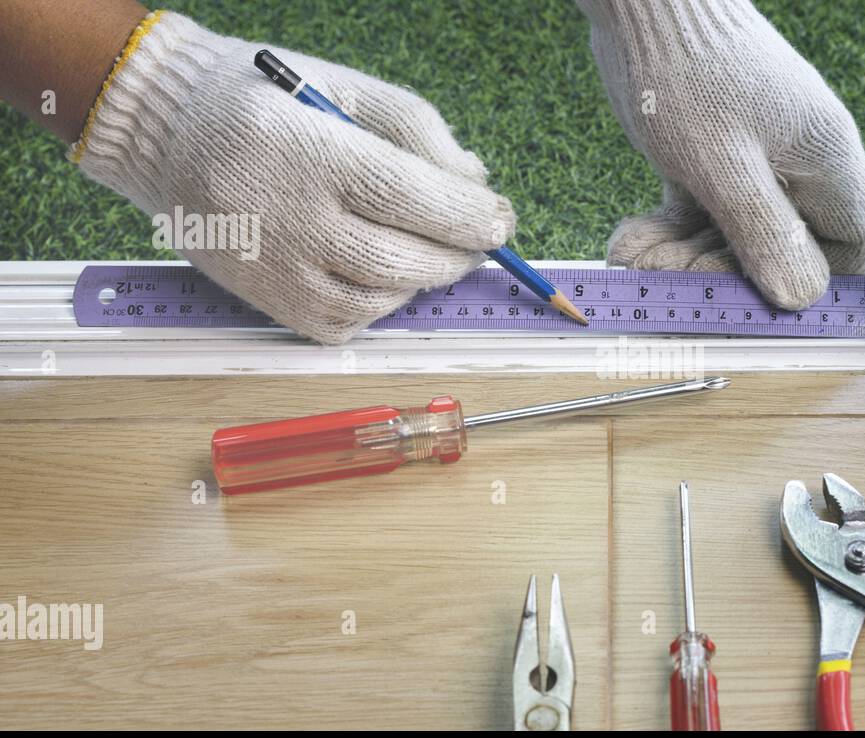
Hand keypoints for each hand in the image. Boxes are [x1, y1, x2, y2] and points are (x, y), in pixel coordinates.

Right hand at [75, 12, 513, 343]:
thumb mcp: (344, 87)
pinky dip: (379, 304)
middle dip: (456, 254)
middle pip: (400, 259)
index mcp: (306, 150)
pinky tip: (377, 272)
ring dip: (420, 280)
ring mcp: (271, 269)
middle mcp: (284, 216)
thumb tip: (476, 184)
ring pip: (379, 299)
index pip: (407, 196)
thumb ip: (418, 130)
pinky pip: (345, 323)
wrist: (164, 132)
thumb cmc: (267, 102)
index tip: (500, 220)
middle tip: (474, 240)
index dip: (467, 215)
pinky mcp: (265, 302)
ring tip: (422, 249)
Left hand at [578, 0, 864, 309]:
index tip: (763, 291)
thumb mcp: (722, 165)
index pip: (859, 243)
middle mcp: (796, 163)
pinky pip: (698, 214)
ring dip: (681, 258)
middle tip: (667, 273)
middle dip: (722, 273)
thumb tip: (801, 298)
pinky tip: (628, 240)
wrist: (639, 0)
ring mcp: (751, 159)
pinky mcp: (707, 155)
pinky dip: (665, 233)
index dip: (822, 279)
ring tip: (630, 255)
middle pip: (782, 250)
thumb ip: (764, 233)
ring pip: (731, 237)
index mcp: (824, 160)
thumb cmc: (685, 68)